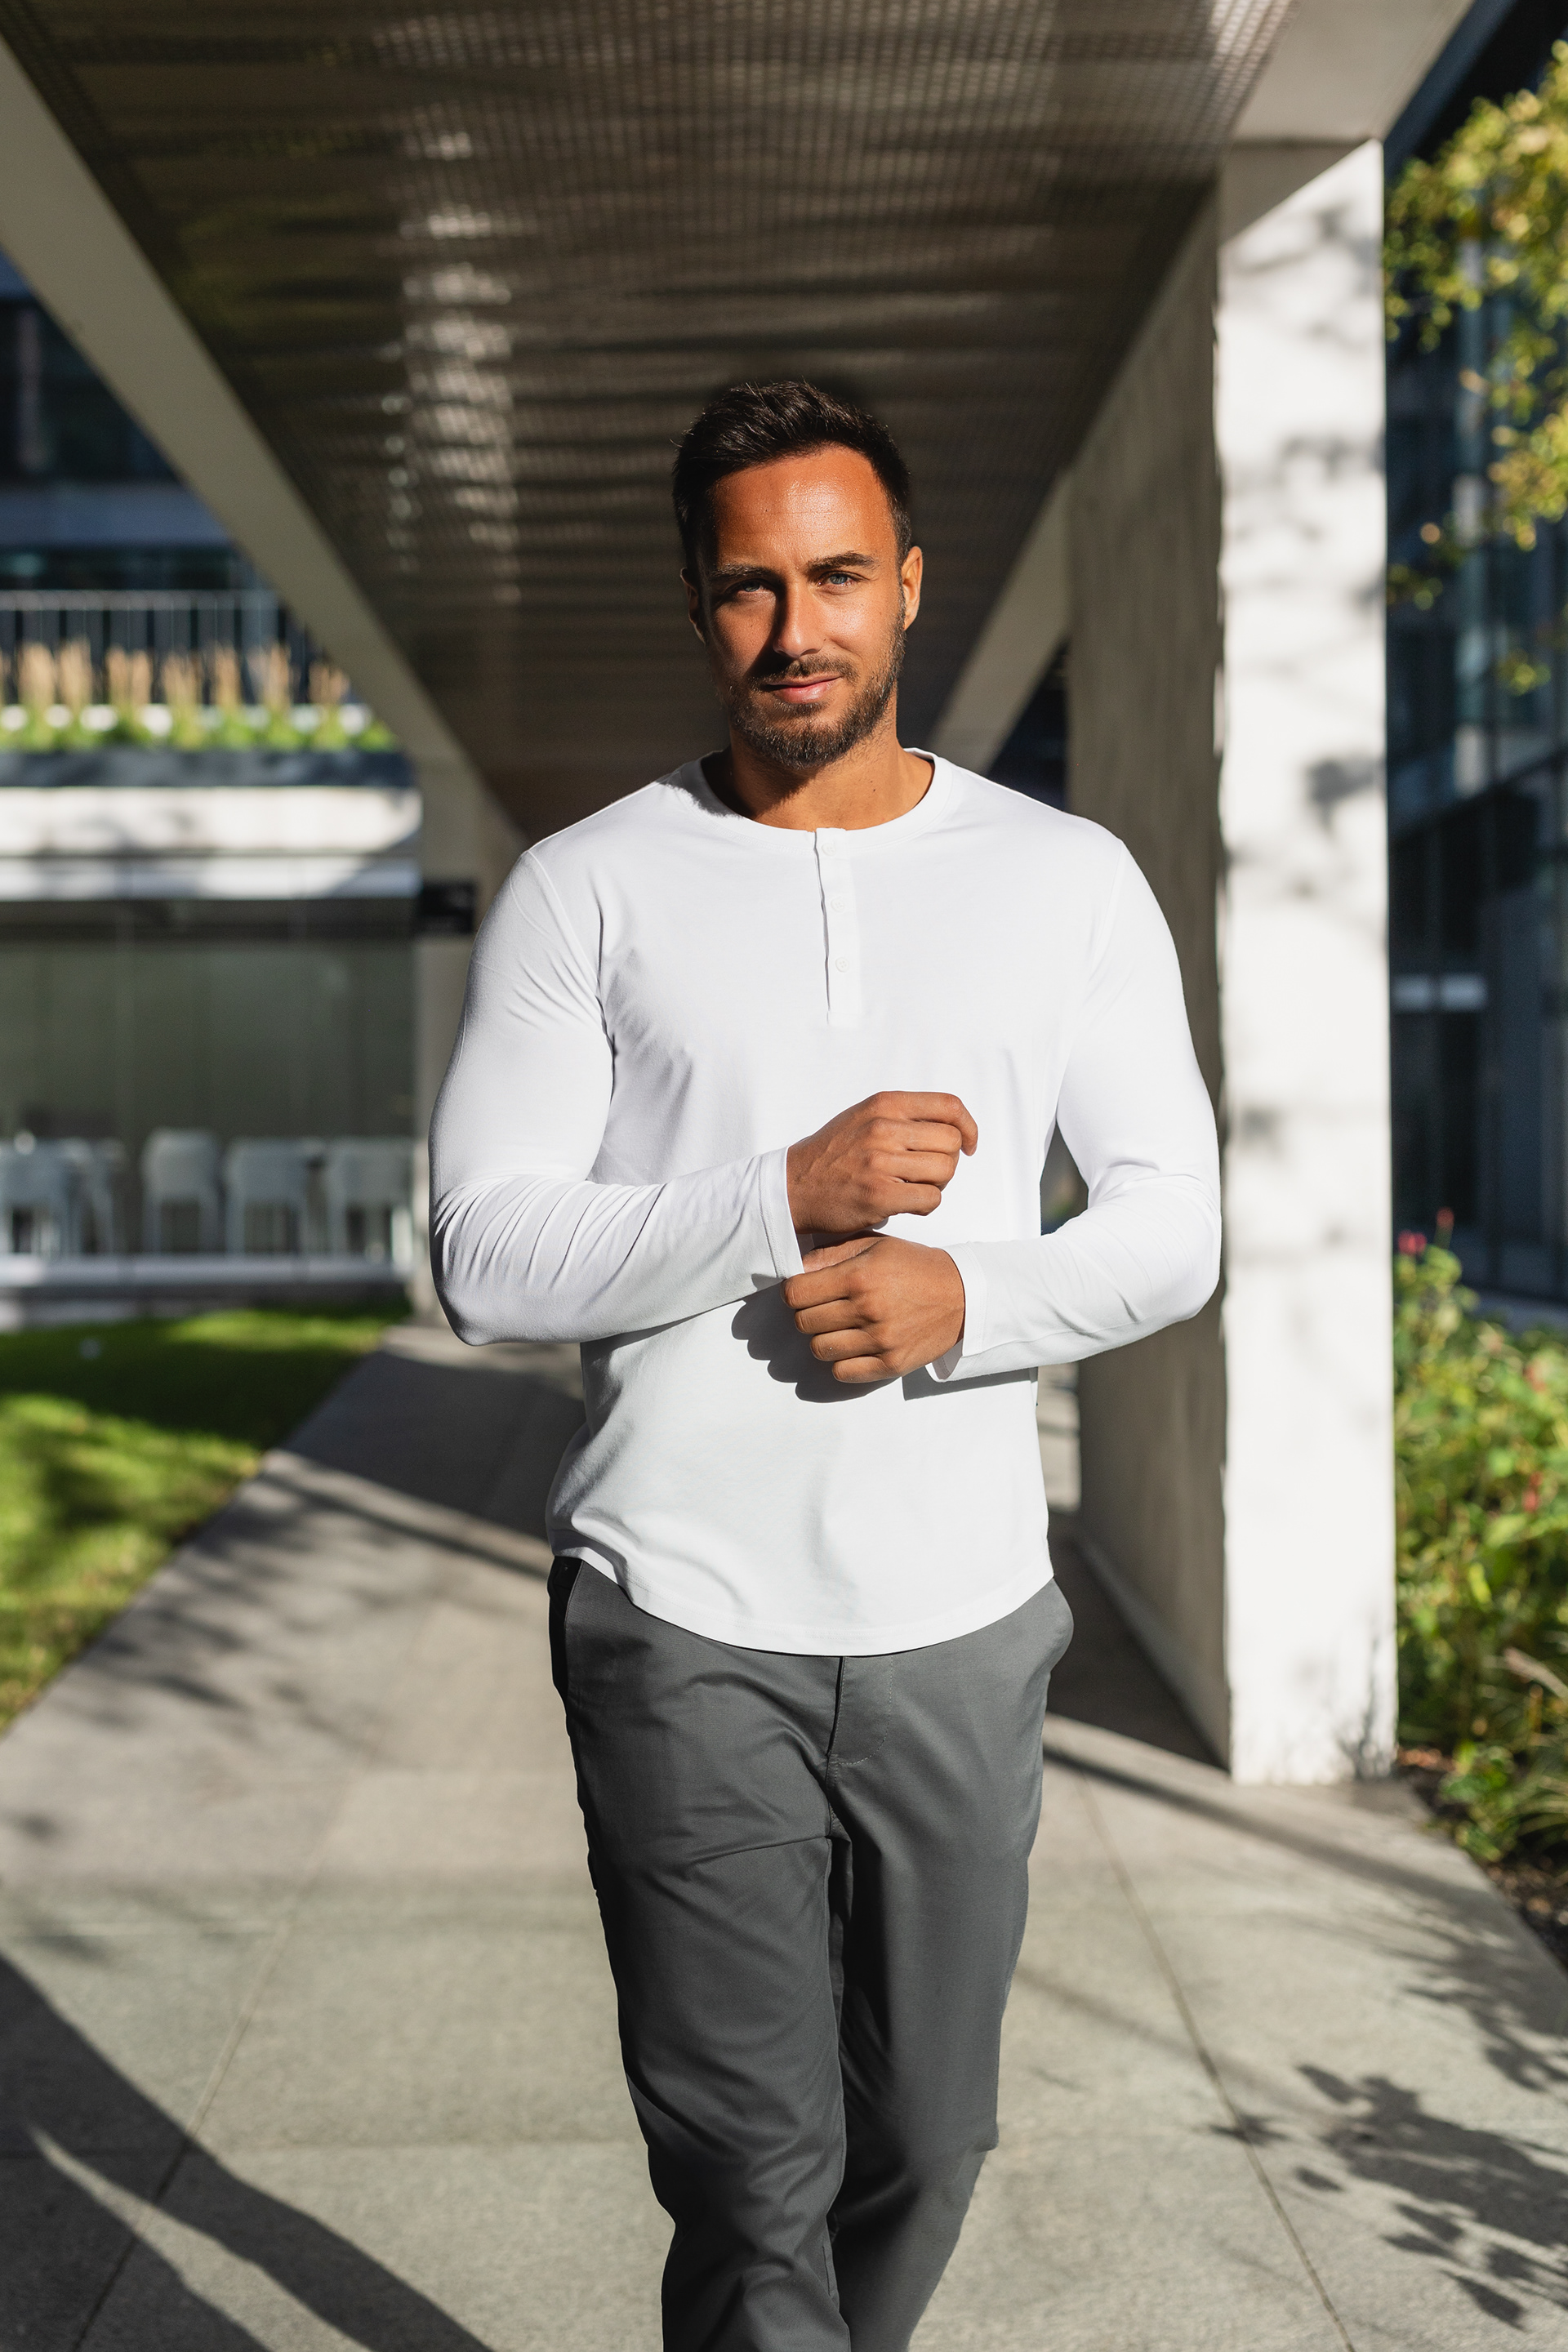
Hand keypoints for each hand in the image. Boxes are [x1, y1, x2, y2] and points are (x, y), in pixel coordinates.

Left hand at [782, 1234, 964, 1382]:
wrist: (961, 1294)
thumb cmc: (914, 1266)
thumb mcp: (874, 1246)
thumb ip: (830, 1254)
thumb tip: (794, 1268)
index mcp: (859, 1276)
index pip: (795, 1293)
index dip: (793, 1291)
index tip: (803, 1290)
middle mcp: (867, 1309)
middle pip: (803, 1322)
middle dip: (807, 1313)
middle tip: (824, 1307)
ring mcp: (880, 1340)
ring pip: (819, 1349)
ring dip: (823, 1338)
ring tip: (840, 1327)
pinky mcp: (891, 1364)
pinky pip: (842, 1372)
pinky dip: (841, 1362)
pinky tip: (854, 1346)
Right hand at [786, 1091, 977, 1238]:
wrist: (793, 1186)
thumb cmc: (833, 1154)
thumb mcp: (864, 1117)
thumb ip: (903, 1115)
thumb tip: (953, 1124)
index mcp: (884, 1104)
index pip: (949, 1106)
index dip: (968, 1127)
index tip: (968, 1145)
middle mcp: (883, 1128)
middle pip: (952, 1143)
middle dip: (948, 1162)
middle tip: (926, 1173)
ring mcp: (880, 1161)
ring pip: (945, 1171)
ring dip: (937, 1185)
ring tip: (913, 1188)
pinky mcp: (879, 1194)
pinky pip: (931, 1199)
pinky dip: (926, 1205)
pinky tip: (906, 1204)